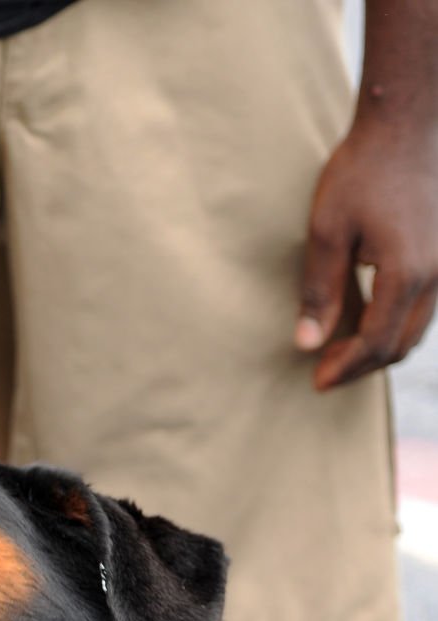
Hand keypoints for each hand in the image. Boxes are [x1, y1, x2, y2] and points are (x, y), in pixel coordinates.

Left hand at [297, 118, 437, 389]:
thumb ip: (319, 291)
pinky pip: (423, 305)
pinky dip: (394, 322)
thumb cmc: (362, 173)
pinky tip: (363, 319)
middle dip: (362, 365)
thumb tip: (307, 343)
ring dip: (380, 346)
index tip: (315, 382)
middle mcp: (437, 275)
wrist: (408, 127)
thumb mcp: (326, 232)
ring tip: (339, 351)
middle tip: (323, 373)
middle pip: (402, 344)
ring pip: (417, 327)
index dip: (345, 368)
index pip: (377, 343)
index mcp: (407, 274)